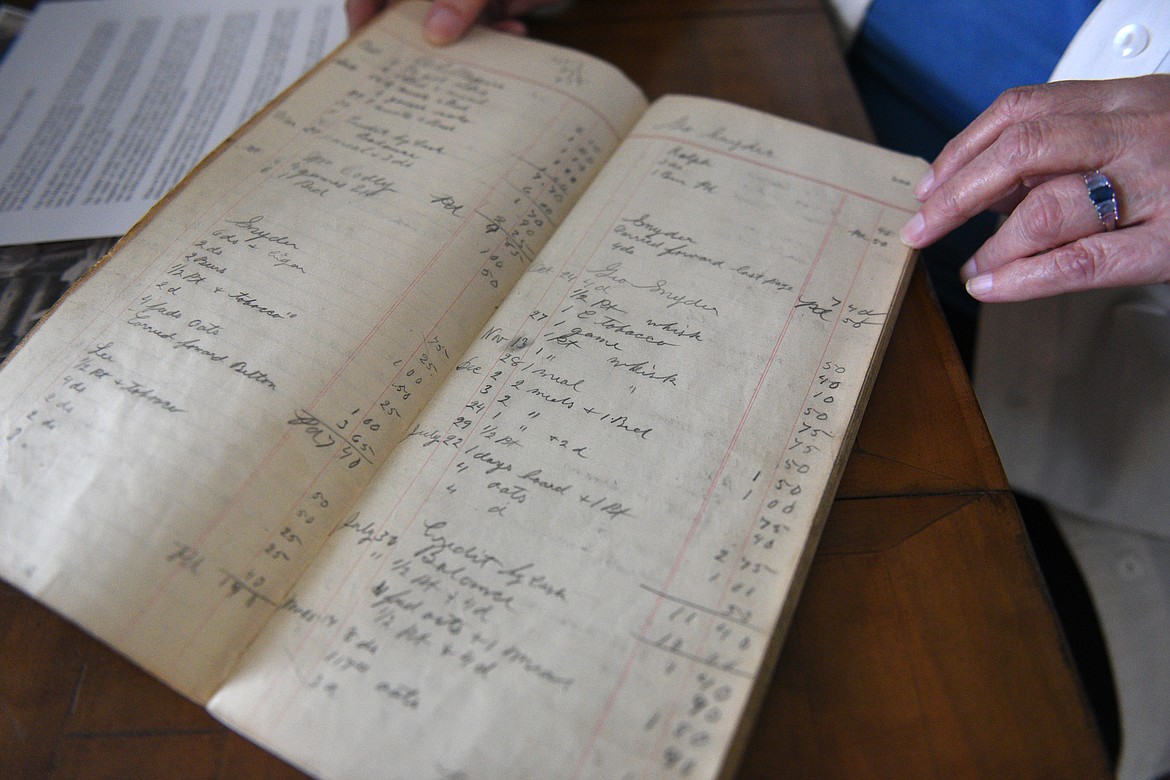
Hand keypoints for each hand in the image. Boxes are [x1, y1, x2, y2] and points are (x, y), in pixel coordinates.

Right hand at [346, 0, 557, 44]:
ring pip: (451, 26)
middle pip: (410, 13)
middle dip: (419, 43)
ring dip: (465, 46)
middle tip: (423, 78)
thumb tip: (437, 33)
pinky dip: (498, 38)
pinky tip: (515, 37)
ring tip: (476, 62)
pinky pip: (486, 27)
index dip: (362, 15)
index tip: (364, 52)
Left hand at [901, 74, 1169, 301]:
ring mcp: (1161, 187)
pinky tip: (991, 287)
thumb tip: (995, 183)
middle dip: (956, 191)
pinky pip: (1082, 261)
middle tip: (921, 224)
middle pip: (1022, 150)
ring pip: (1046, 208)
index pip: (1024, 109)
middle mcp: (1142, 133)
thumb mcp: (1150, 124)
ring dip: (989, 244)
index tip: (931, 181)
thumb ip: (1082, 142)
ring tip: (969, 266)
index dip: (964, 147)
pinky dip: (1022, 277)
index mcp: (1132, 98)